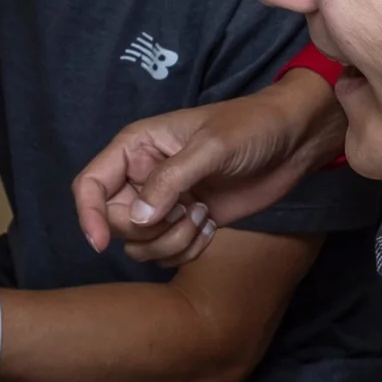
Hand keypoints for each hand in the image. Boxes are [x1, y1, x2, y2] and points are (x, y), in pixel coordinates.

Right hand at [71, 75, 342, 266]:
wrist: (293, 141)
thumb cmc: (251, 128)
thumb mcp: (211, 148)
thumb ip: (171, 180)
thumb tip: (136, 219)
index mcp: (136, 147)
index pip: (90, 184)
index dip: (88, 215)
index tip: (101, 243)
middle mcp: (142, 176)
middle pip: (115, 222)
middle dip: (148, 230)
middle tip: (187, 212)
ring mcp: (165, 202)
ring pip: (140, 244)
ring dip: (170, 242)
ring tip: (203, 217)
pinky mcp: (186, 222)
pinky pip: (166, 253)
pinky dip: (186, 250)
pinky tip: (211, 227)